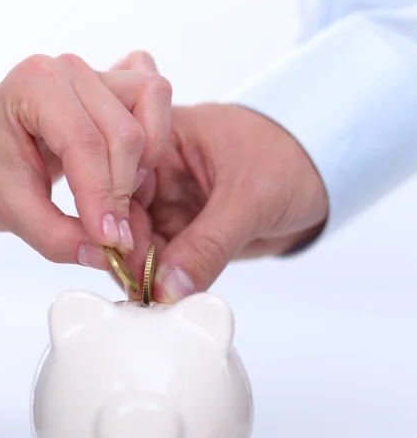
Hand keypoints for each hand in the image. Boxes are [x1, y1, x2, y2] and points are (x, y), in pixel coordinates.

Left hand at [0, 53, 171, 264]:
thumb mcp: (7, 210)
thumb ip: (56, 236)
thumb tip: (107, 255)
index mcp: (34, 85)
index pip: (86, 143)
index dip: (103, 198)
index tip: (111, 242)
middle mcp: (69, 70)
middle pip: (126, 131)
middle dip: (124, 190)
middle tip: (113, 235)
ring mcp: (95, 75)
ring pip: (151, 109)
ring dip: (145, 163)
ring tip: (119, 199)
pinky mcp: (113, 89)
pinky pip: (154, 106)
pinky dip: (153, 143)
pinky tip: (131, 174)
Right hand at [111, 53, 328, 302]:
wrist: (321, 174)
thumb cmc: (291, 159)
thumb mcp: (249, 200)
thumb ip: (208, 245)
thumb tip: (168, 288)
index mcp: (165, 137)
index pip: (123, 179)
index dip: (116, 220)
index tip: (122, 260)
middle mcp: (159, 169)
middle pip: (123, 214)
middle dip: (128, 253)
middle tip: (137, 290)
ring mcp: (170, 200)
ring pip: (141, 241)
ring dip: (145, 271)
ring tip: (150, 300)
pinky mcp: (184, 228)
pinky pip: (163, 257)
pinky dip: (163, 278)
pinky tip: (163, 296)